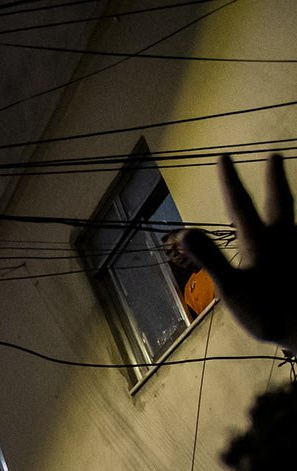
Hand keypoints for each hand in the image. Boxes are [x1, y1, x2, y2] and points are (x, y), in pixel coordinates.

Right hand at [177, 154, 296, 349]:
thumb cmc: (268, 313)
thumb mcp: (232, 288)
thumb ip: (210, 258)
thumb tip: (185, 231)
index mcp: (260, 242)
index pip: (241, 206)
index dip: (230, 182)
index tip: (224, 158)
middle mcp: (283, 240)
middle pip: (279, 202)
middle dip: (273, 179)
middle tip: (273, 156)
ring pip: (294, 219)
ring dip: (288, 202)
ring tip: (284, 192)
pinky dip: (295, 231)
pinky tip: (293, 235)